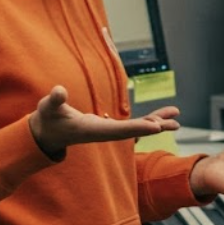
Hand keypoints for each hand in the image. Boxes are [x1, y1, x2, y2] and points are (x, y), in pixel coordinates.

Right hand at [30, 85, 179, 157]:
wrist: (47, 133)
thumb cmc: (48, 119)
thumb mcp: (48, 107)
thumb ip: (55, 100)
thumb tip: (59, 91)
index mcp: (93, 130)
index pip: (119, 130)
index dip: (138, 128)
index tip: (156, 128)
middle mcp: (104, 133)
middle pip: (133, 131)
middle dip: (153, 127)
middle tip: (174, 124)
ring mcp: (108, 131)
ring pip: (136, 128)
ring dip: (156, 123)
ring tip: (176, 119)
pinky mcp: (109, 127)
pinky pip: (132, 124)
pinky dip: (147, 119)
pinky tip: (162, 117)